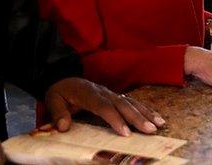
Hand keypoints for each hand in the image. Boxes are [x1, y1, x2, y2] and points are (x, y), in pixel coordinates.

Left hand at [44, 78, 163, 136]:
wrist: (64, 77)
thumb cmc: (60, 92)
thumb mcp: (52, 100)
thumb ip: (57, 113)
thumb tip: (63, 126)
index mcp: (87, 93)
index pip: (103, 106)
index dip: (115, 118)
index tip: (126, 132)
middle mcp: (102, 91)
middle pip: (122, 104)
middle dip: (137, 118)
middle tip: (149, 131)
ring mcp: (111, 93)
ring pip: (130, 102)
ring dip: (145, 113)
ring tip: (159, 125)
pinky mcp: (116, 96)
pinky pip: (133, 102)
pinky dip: (146, 109)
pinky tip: (157, 118)